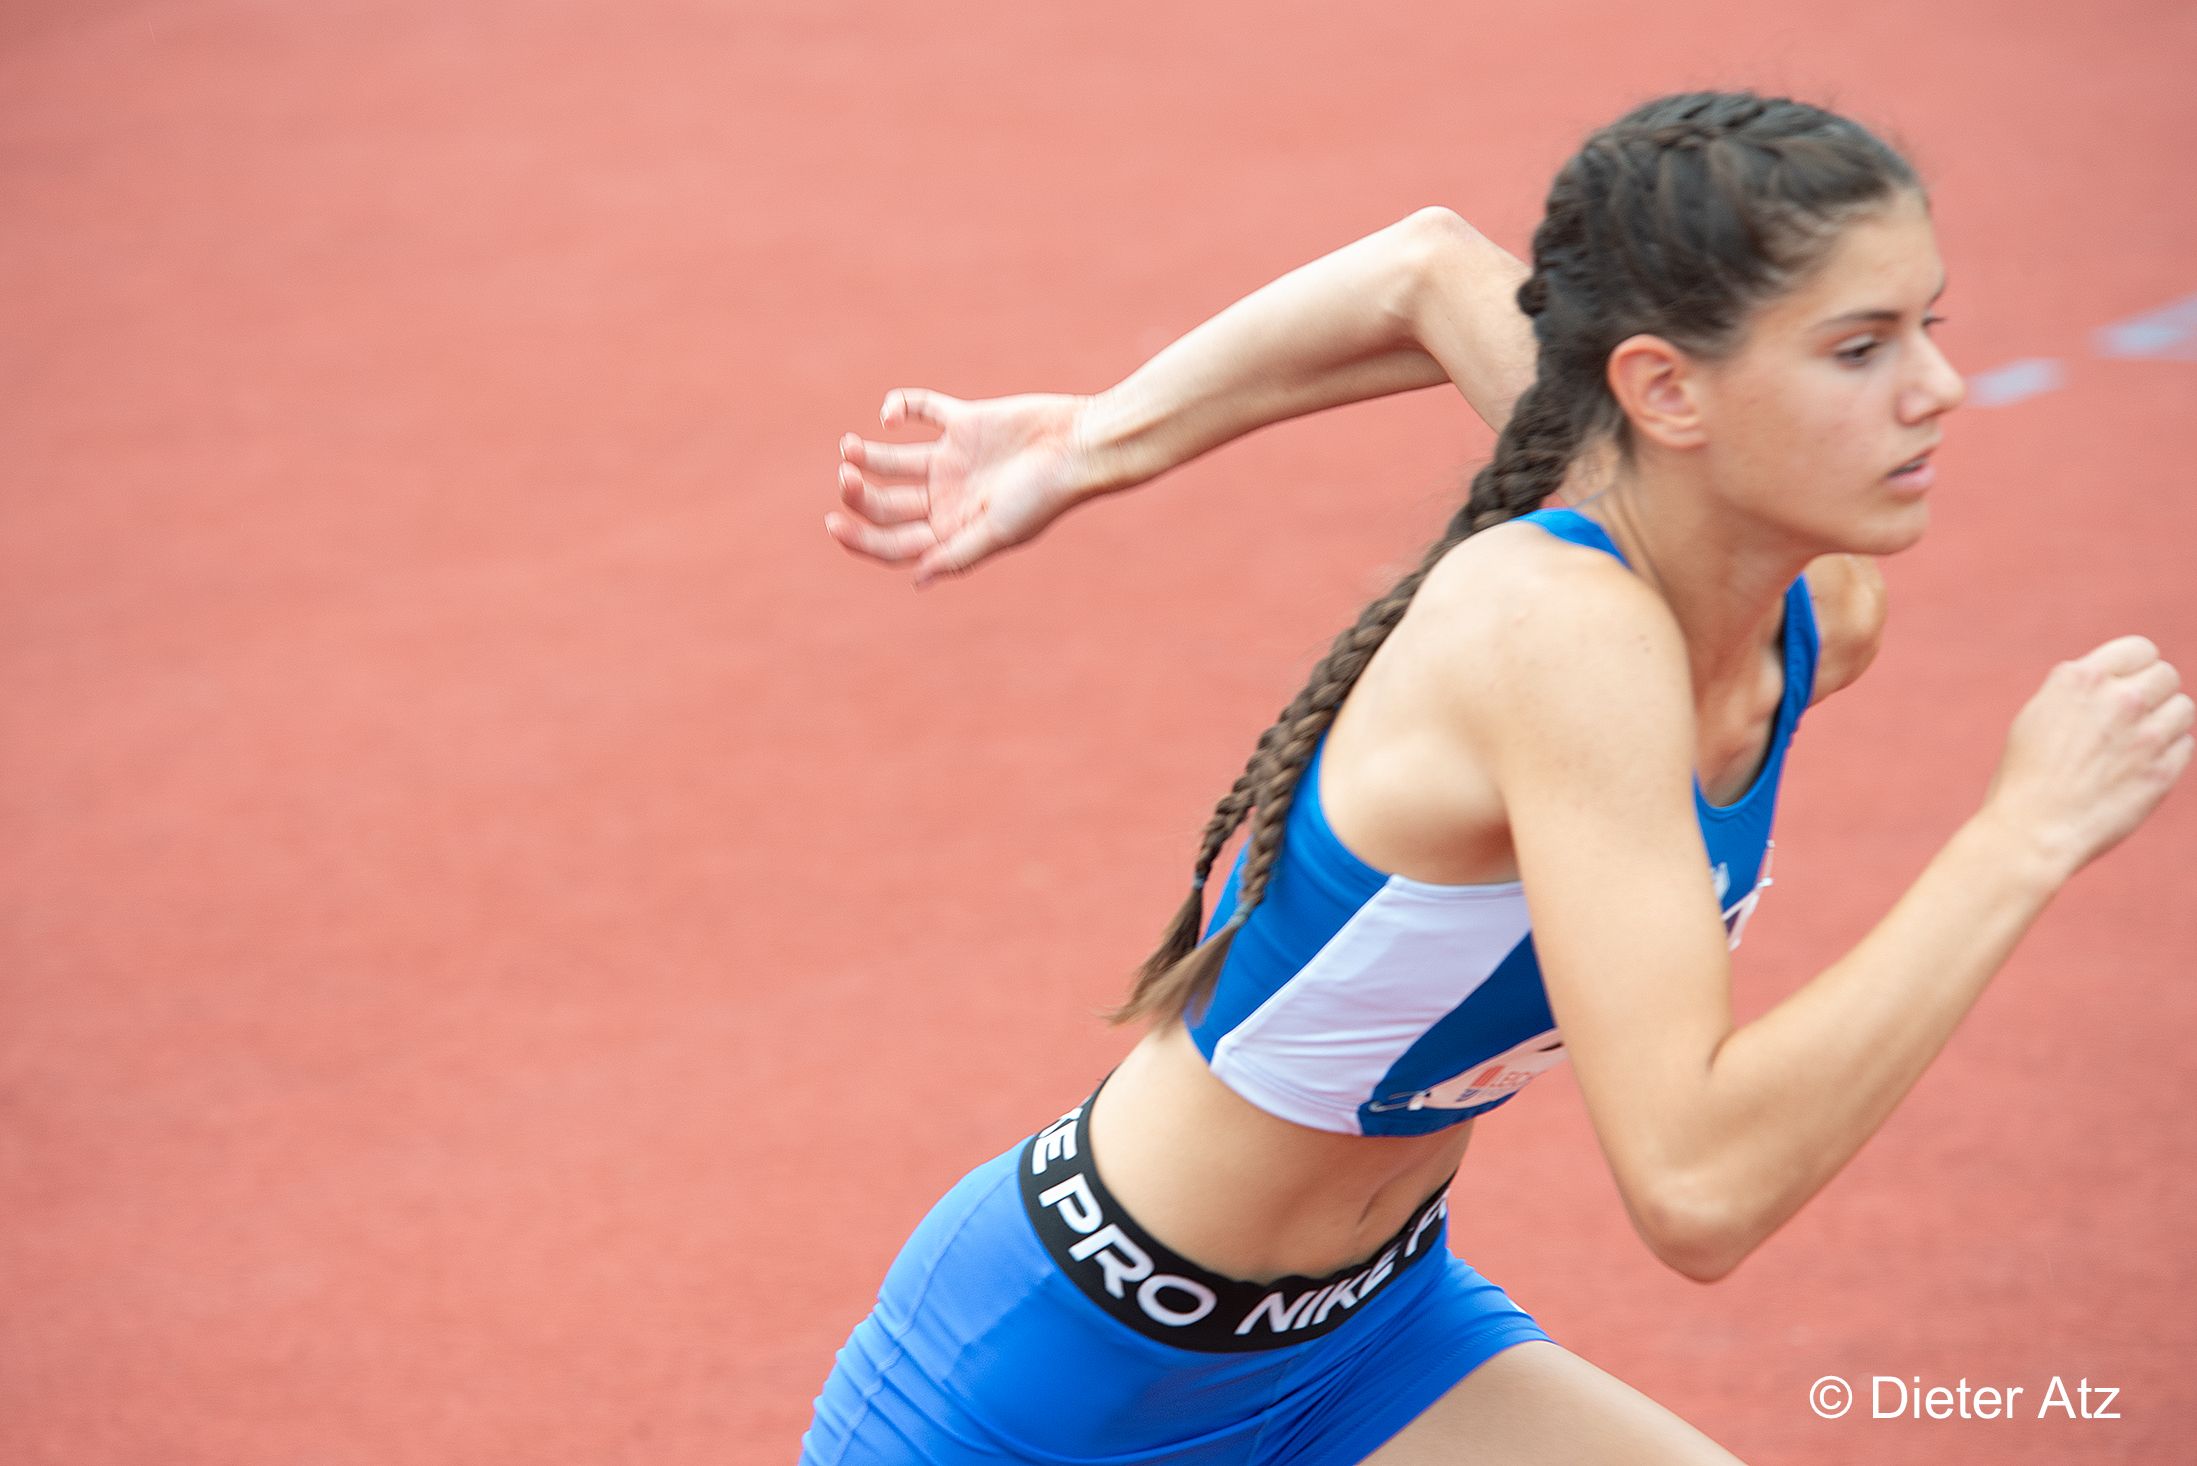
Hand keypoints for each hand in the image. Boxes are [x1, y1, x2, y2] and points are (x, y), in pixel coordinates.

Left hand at [826, 389, 1101, 587]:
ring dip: (868, 455)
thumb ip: (958, 554)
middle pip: (887, 504)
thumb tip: (916, 579)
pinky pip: (922, 411)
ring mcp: (954, 460)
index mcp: (953, 530)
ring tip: (850, 447)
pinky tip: (891, 414)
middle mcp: (948, 498)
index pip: (894, 544)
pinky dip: (900, 408)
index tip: (833, 524)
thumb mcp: (1000, 530)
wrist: (1081, 444)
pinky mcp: (964, 423)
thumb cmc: (1045, 495)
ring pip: (894, 461)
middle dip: (859, 495)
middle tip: (845, 475)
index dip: (860, 540)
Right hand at [1983, 635, 2193, 880]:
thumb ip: (2079, 693)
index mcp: (2080, 680)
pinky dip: (2169, 754)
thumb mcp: (2039, 716)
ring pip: (2183, 708)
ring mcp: (2145, 735)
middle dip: (2154, 693)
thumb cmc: (2025, 777)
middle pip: (2167, 675)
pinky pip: (2185, 745)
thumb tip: (2114, 683)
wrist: (2032, 830)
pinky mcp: (2163, 770)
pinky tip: (2140, 768)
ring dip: (2166, 721)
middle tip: (2133, 719)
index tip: (2126, 686)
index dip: (2135, 668)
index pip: (2140, 649)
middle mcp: (2118, 700)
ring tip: (2140, 743)